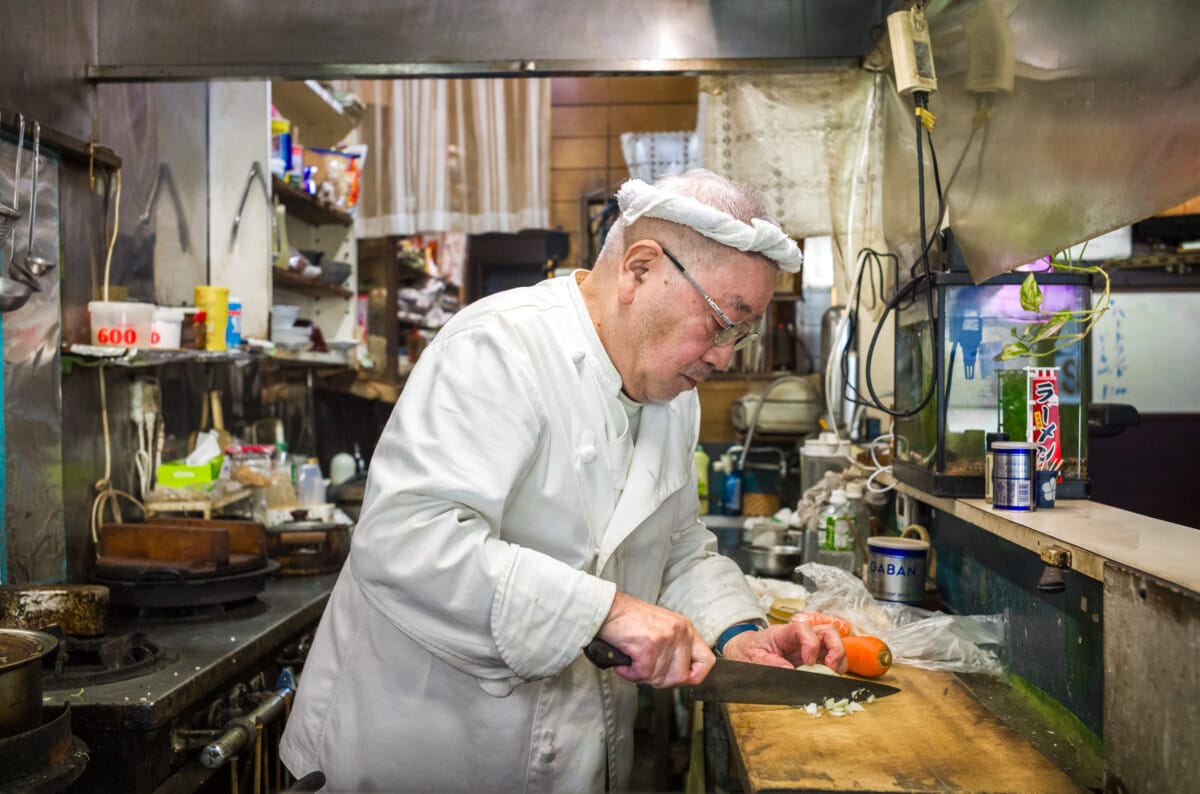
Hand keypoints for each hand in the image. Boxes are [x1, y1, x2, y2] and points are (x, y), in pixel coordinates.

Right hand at [596, 593, 714, 686]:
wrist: (607, 609)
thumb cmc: (629, 619)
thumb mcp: (662, 628)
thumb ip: (676, 649)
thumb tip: (681, 676)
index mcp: (686, 628)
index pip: (707, 662)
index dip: (695, 676)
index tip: (681, 679)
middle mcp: (680, 632)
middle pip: (680, 677)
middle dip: (659, 680)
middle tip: (644, 670)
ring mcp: (666, 638)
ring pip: (659, 678)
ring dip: (641, 675)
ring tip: (632, 661)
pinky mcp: (649, 645)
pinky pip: (642, 674)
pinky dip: (629, 673)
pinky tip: (624, 663)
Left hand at [721, 621, 846, 673]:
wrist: (746, 651)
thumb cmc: (749, 651)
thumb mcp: (753, 658)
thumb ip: (770, 663)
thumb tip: (789, 671)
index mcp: (784, 633)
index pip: (803, 629)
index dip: (811, 643)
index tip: (809, 662)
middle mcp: (801, 637)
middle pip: (828, 632)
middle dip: (836, 648)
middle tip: (832, 668)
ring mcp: (809, 647)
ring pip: (834, 644)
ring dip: (839, 659)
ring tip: (833, 675)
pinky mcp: (813, 658)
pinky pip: (831, 659)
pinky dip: (836, 668)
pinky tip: (830, 678)